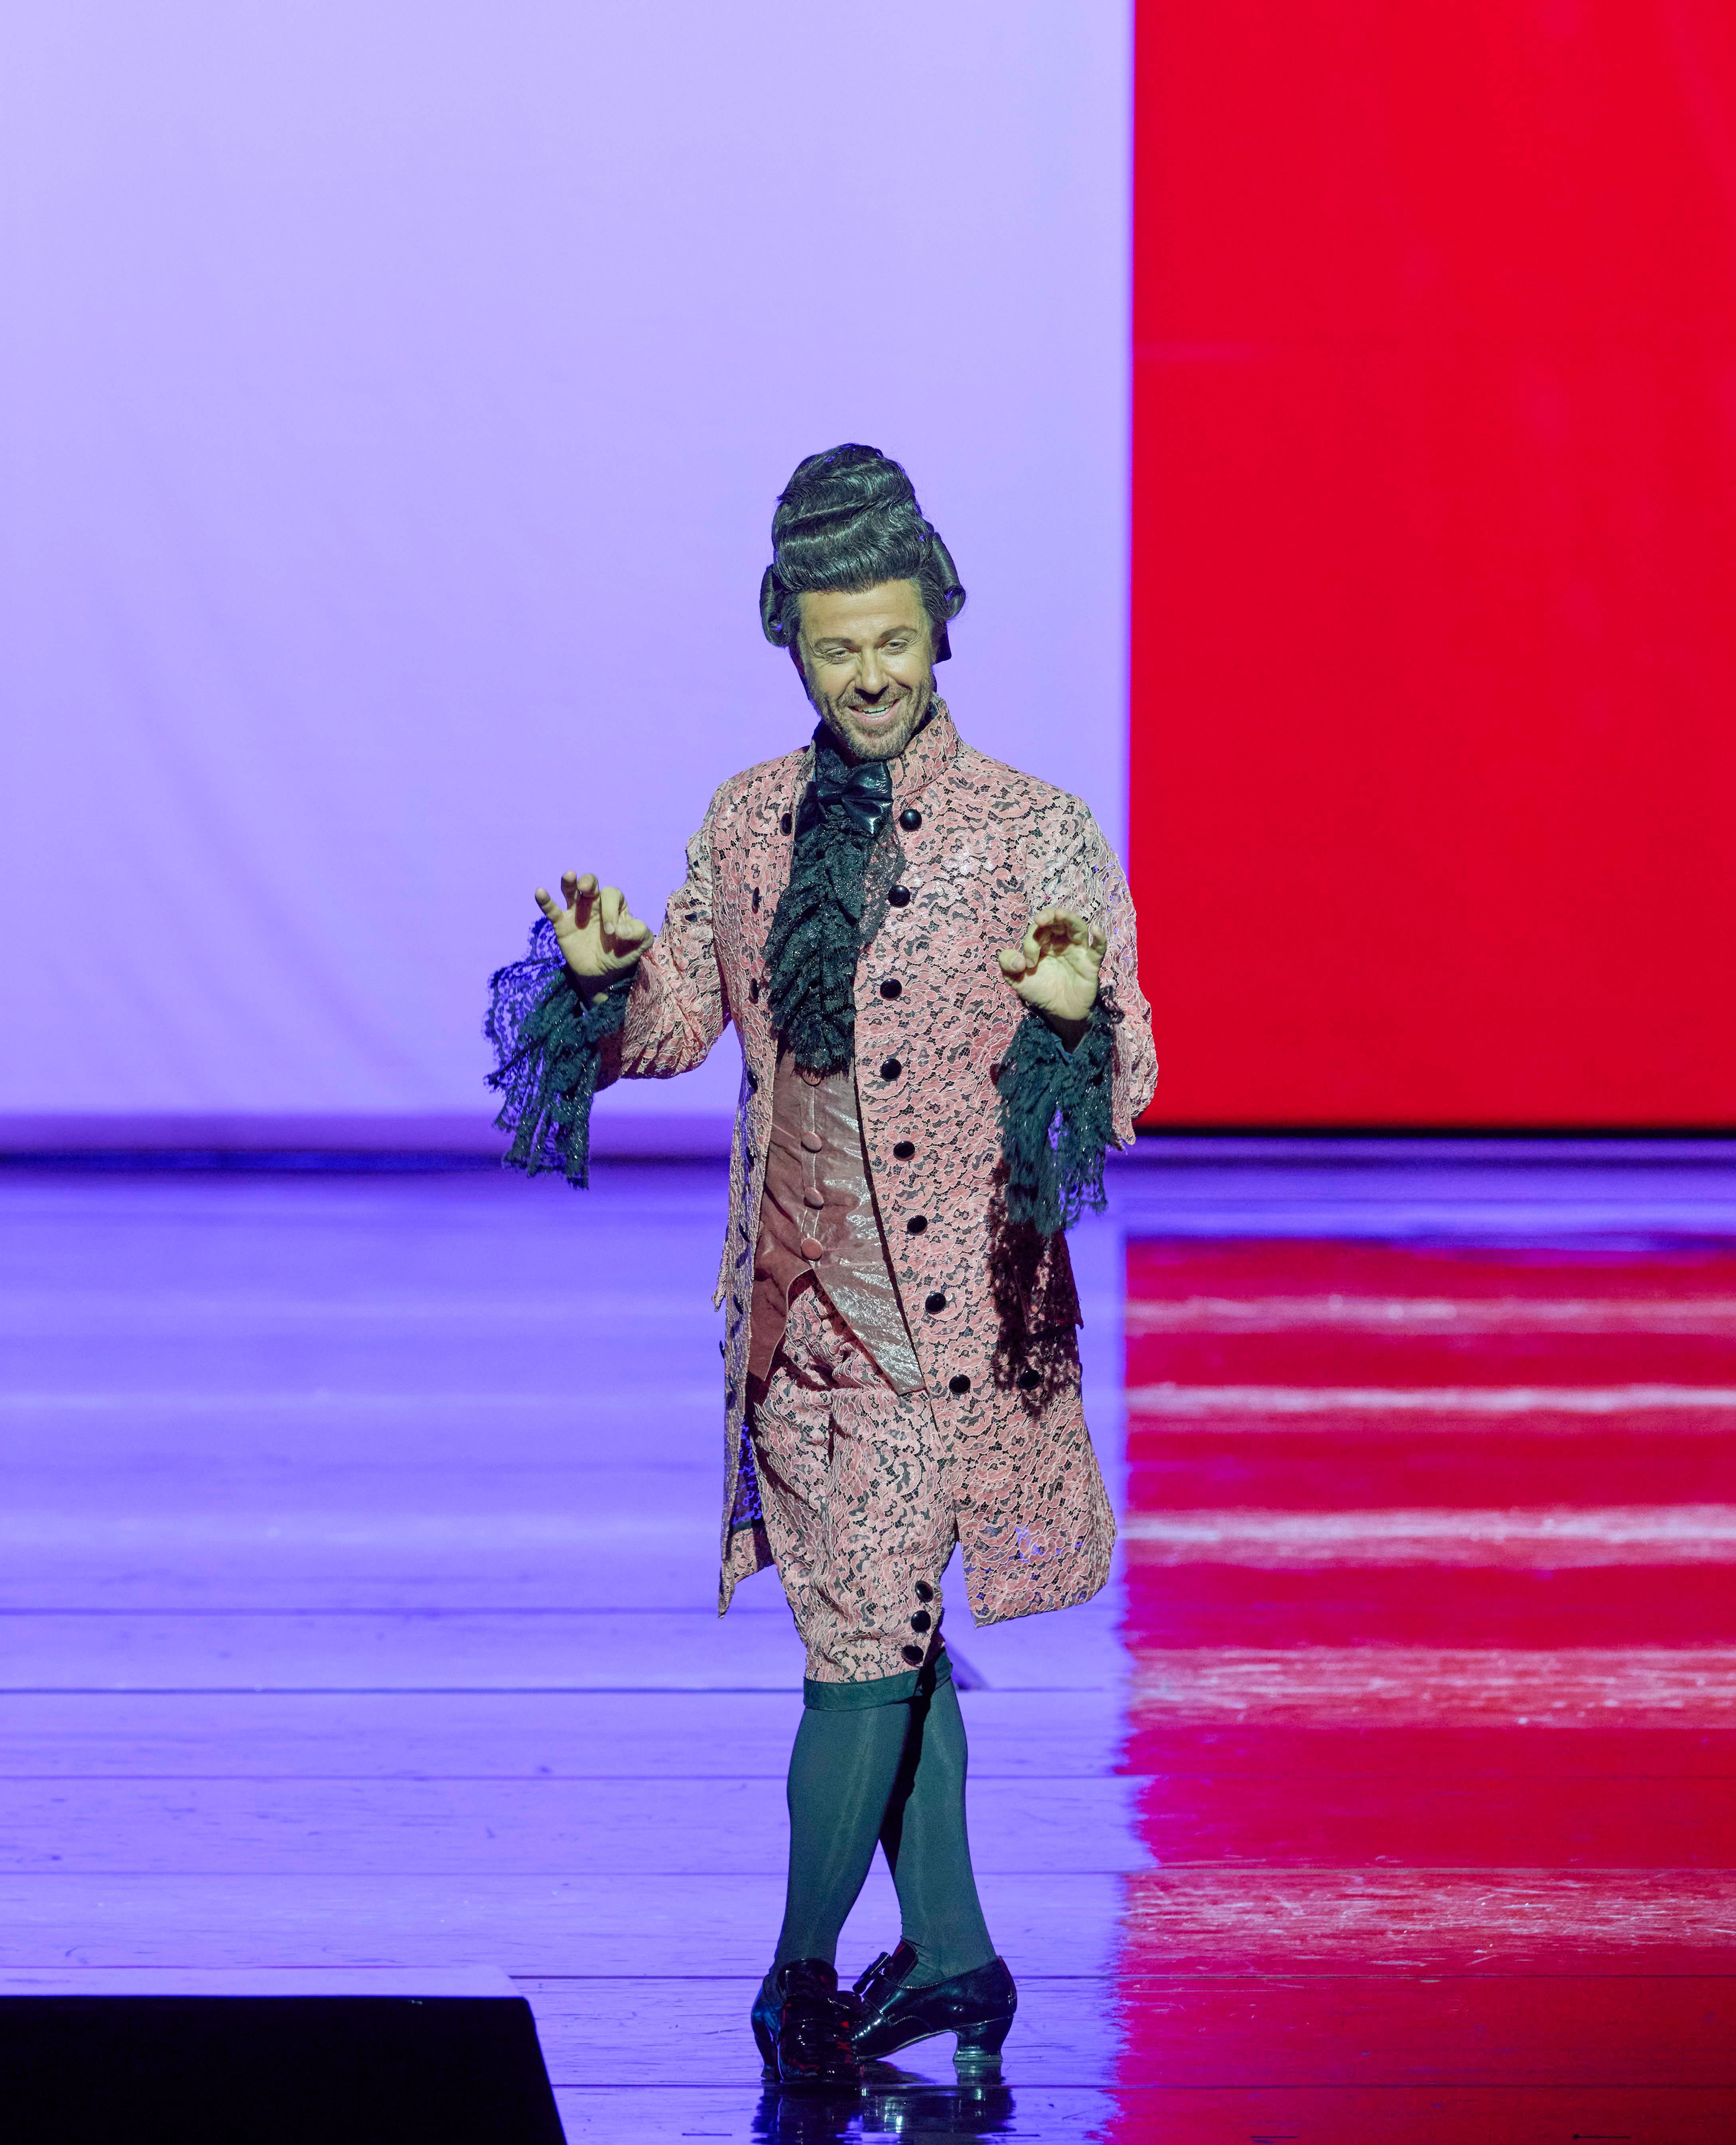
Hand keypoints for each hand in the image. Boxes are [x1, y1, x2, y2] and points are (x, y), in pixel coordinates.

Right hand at [535, 871, 651, 991]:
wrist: (602, 973)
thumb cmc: (621, 954)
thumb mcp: (638, 945)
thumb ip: (640, 934)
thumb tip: (622, 929)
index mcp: (614, 905)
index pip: (611, 896)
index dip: (611, 910)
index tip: (613, 932)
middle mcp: (594, 904)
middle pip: (591, 884)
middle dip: (588, 882)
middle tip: (586, 888)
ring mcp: (576, 912)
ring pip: (570, 890)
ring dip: (569, 882)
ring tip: (569, 876)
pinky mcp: (562, 924)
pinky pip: (552, 910)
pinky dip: (545, 901)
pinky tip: (540, 892)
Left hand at [997, 907, 1104, 1034]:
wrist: (1058, 1012)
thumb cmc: (1039, 990)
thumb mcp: (1016, 978)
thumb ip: (1008, 964)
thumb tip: (1018, 960)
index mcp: (1045, 942)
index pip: (1038, 930)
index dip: (1031, 941)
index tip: (1027, 963)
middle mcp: (1062, 942)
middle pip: (1059, 920)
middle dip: (1049, 917)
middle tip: (1040, 920)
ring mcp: (1078, 951)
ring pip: (1078, 927)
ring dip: (1069, 918)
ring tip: (1060, 914)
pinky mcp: (1091, 964)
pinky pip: (1099, 949)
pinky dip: (1100, 939)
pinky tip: (1096, 930)